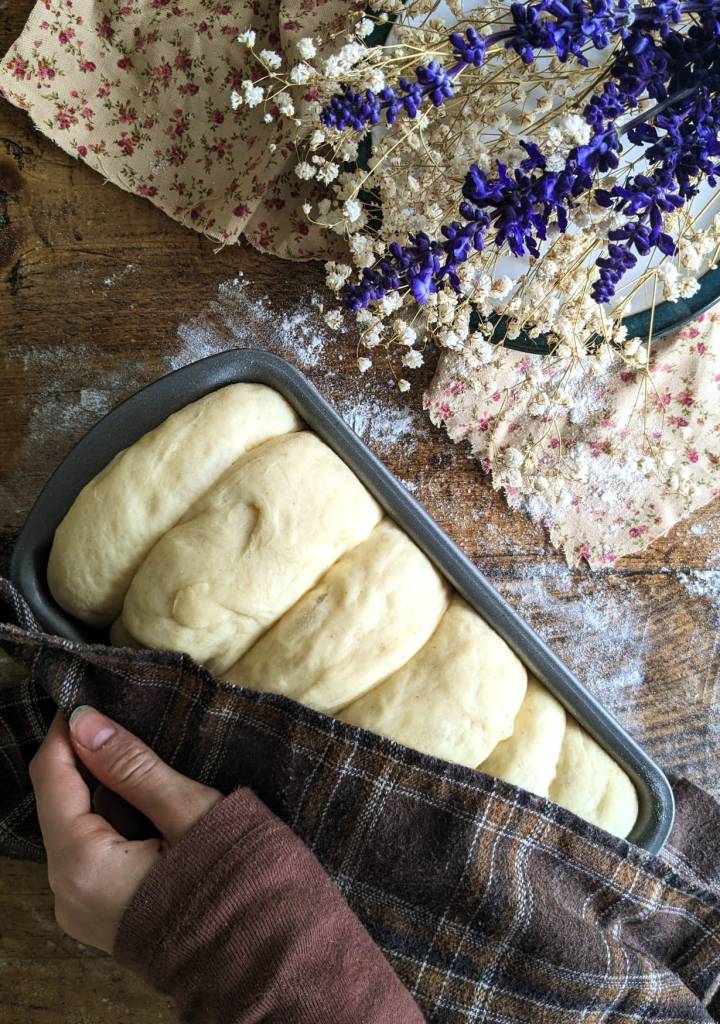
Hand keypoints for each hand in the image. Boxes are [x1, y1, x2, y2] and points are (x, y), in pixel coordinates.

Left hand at [29, 707, 221, 952]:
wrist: (269, 960)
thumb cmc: (238, 884)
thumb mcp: (190, 810)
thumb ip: (132, 766)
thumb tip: (85, 721)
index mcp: (82, 865)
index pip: (51, 776)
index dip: (68, 731)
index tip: (93, 696)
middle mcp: (68, 892)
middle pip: (59, 802)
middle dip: (87, 758)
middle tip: (126, 721)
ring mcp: (84, 909)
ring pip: (77, 825)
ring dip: (103, 788)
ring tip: (144, 759)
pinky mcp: (104, 914)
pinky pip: (92, 852)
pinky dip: (113, 819)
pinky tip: (148, 800)